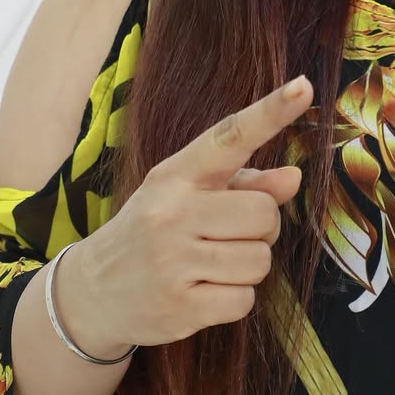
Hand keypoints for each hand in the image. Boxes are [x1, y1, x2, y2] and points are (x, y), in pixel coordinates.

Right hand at [69, 77, 313, 353]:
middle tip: (229, 236)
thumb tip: (292, 178)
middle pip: (264, 213)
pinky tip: (204, 293)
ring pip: (260, 260)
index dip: (271, 112)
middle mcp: (171, 213)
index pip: (229, 137)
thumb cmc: (153, 231)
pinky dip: (235, 299)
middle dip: (261, 228)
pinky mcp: (179, 307)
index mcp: (176, 175)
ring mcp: (172, 262)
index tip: (302, 86)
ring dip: (248, 266)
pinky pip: (245, 299)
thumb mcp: (186, 196)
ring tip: (211, 266)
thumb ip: (243, 183)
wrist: (92, 291)